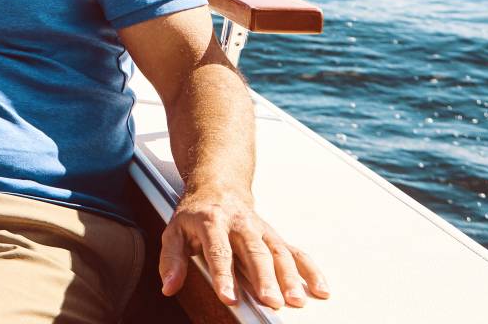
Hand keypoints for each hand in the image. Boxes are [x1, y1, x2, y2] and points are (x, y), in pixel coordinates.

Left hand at [159, 188, 330, 309]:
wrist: (219, 185)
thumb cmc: (196, 212)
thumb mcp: (174, 231)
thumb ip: (171, 260)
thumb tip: (169, 286)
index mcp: (212, 221)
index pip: (218, 251)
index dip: (223, 275)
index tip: (229, 297)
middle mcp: (240, 224)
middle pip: (254, 252)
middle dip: (264, 278)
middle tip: (271, 302)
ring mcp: (261, 229)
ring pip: (277, 252)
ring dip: (289, 277)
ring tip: (296, 300)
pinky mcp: (274, 236)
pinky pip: (295, 252)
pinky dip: (309, 270)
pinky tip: (319, 289)